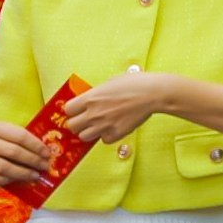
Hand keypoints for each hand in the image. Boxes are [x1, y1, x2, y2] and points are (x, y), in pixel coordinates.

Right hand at [0, 119, 48, 186]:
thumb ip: (14, 137)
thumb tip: (41, 149)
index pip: (21, 136)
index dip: (37, 146)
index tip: (47, 154)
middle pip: (14, 152)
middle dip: (33, 161)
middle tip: (45, 166)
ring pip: (4, 167)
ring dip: (23, 173)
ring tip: (35, 176)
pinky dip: (7, 180)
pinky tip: (17, 180)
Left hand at [63, 72, 179, 142]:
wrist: (154, 93)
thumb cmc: (136, 83)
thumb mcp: (111, 82)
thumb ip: (97, 93)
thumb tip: (92, 99)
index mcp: (90, 98)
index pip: (67, 110)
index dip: (73, 110)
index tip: (78, 109)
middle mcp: (93, 113)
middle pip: (72, 126)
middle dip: (78, 123)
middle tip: (87, 119)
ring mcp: (104, 125)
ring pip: (84, 136)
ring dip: (90, 131)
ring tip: (100, 124)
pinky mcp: (116, 133)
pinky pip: (103, 140)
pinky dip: (107, 136)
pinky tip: (114, 127)